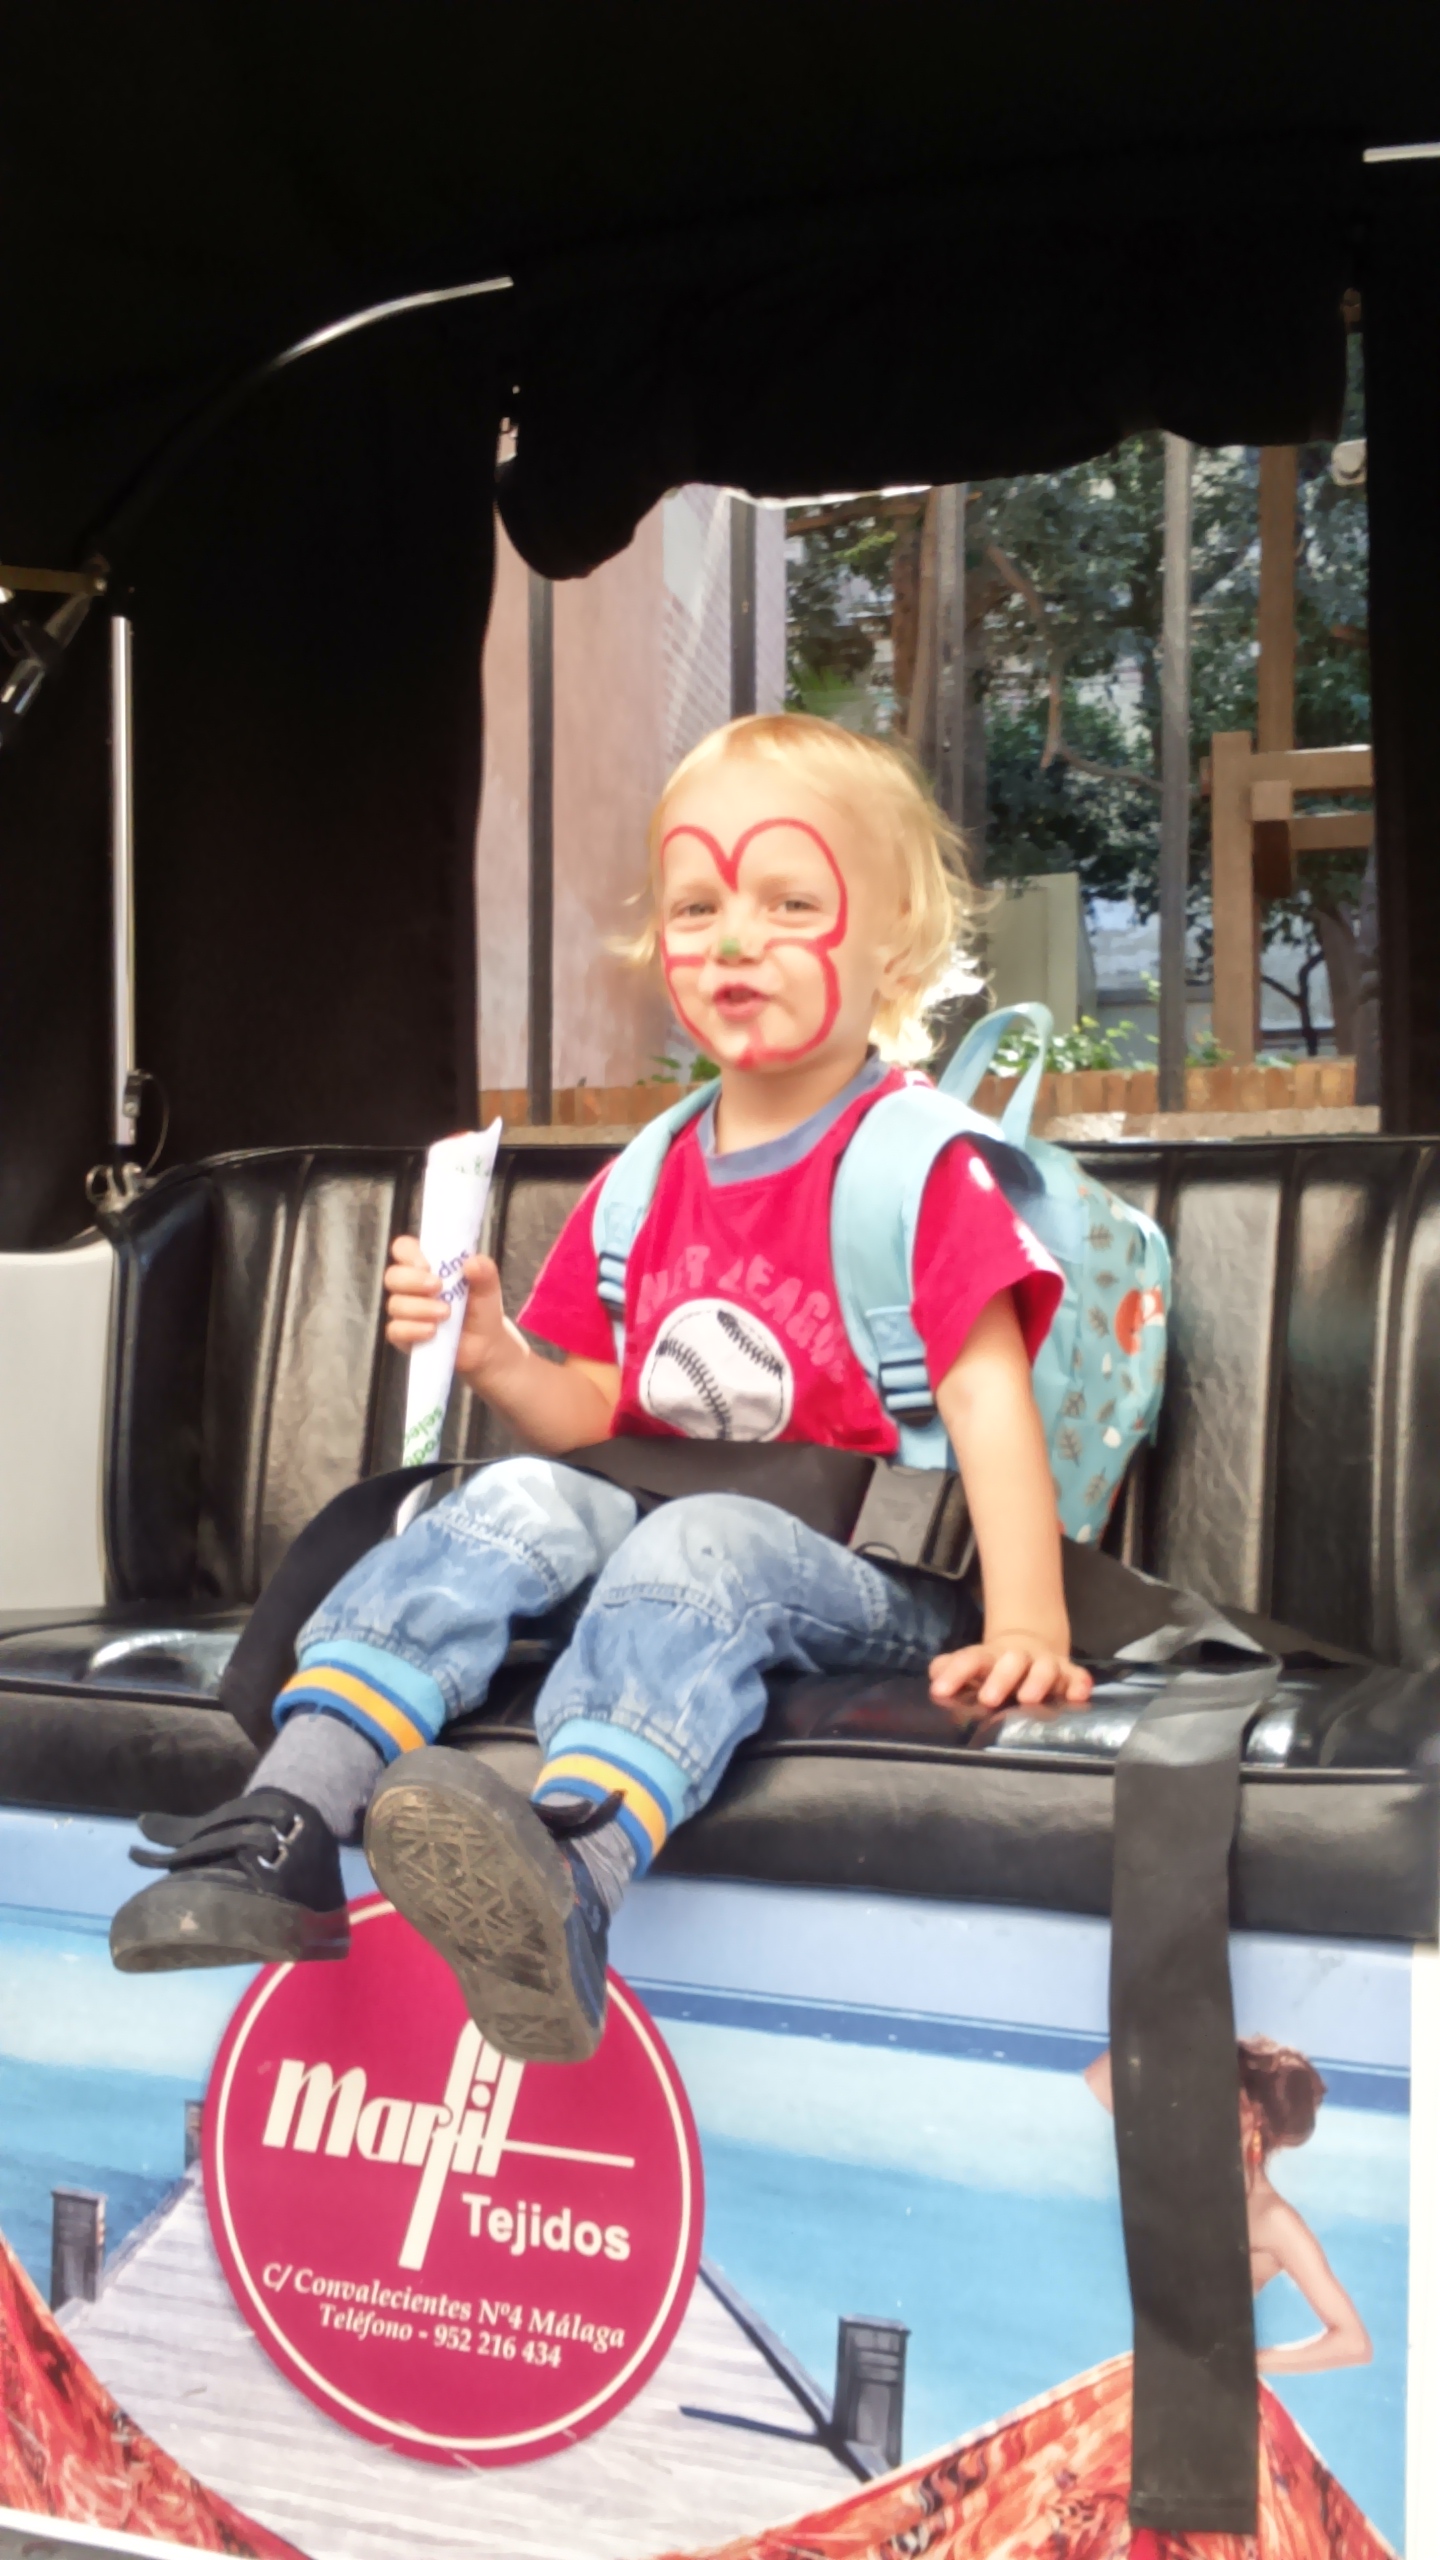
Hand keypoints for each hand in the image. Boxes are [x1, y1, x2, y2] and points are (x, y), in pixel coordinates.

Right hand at [384, 1237, 511, 1385]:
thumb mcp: (488, 1287)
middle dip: (413, 1281)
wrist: (485, 1344)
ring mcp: (405, 1312)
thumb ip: (484, 1271)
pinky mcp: (404, 1335)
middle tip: (438, 1288)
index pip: (403, 1249)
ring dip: (420, 1308)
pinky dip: (413, 1330)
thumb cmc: (480, 1308)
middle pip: (393, 1276)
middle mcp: (410, 1287)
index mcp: (426, 1267)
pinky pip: (395, 1331)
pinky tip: (432, 1332)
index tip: (427, 1264)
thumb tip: (472, 1263)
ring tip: (446, 1314)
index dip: (409, 1253)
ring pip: (395, 1305)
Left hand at [929, 1635, 1093, 1715]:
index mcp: (990, 1657)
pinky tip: (1077, 1695)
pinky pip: (1077, 1677)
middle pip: (1012, 1661)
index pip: (972, 1659)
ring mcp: (1046, 1665)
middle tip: (988, 1699)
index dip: (956, 1673)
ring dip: (1038, 1681)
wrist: (1029, 1645)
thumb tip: (935, 1676)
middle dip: (1001, 1679)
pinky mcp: (1069, 1675)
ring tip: (1029, 1698)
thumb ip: (950, 1670)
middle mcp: (1019, 1658)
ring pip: (1045, 1668)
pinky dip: (1078, 1684)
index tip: (940, 1691)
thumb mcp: (972, 1666)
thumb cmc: (994, 1667)